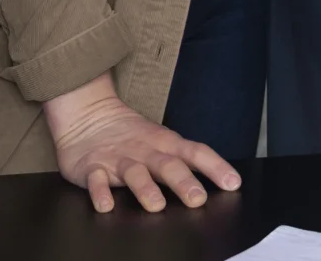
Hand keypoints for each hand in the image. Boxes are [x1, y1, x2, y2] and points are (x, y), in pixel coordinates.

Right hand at [41, 73, 239, 211]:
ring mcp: (118, 159)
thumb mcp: (161, 141)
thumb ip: (184, 160)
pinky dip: (100, 192)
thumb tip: (218, 179)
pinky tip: (106, 205)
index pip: (195, 152)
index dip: (215, 167)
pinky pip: (96, 180)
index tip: (232, 183)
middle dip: (183, 182)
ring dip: (145, 188)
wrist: (87, 114)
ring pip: (134, 173)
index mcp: (164, 144)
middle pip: (167, 165)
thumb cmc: (131, 135)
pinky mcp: (92, 168)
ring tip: (156, 204)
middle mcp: (144, 151)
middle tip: (197, 199)